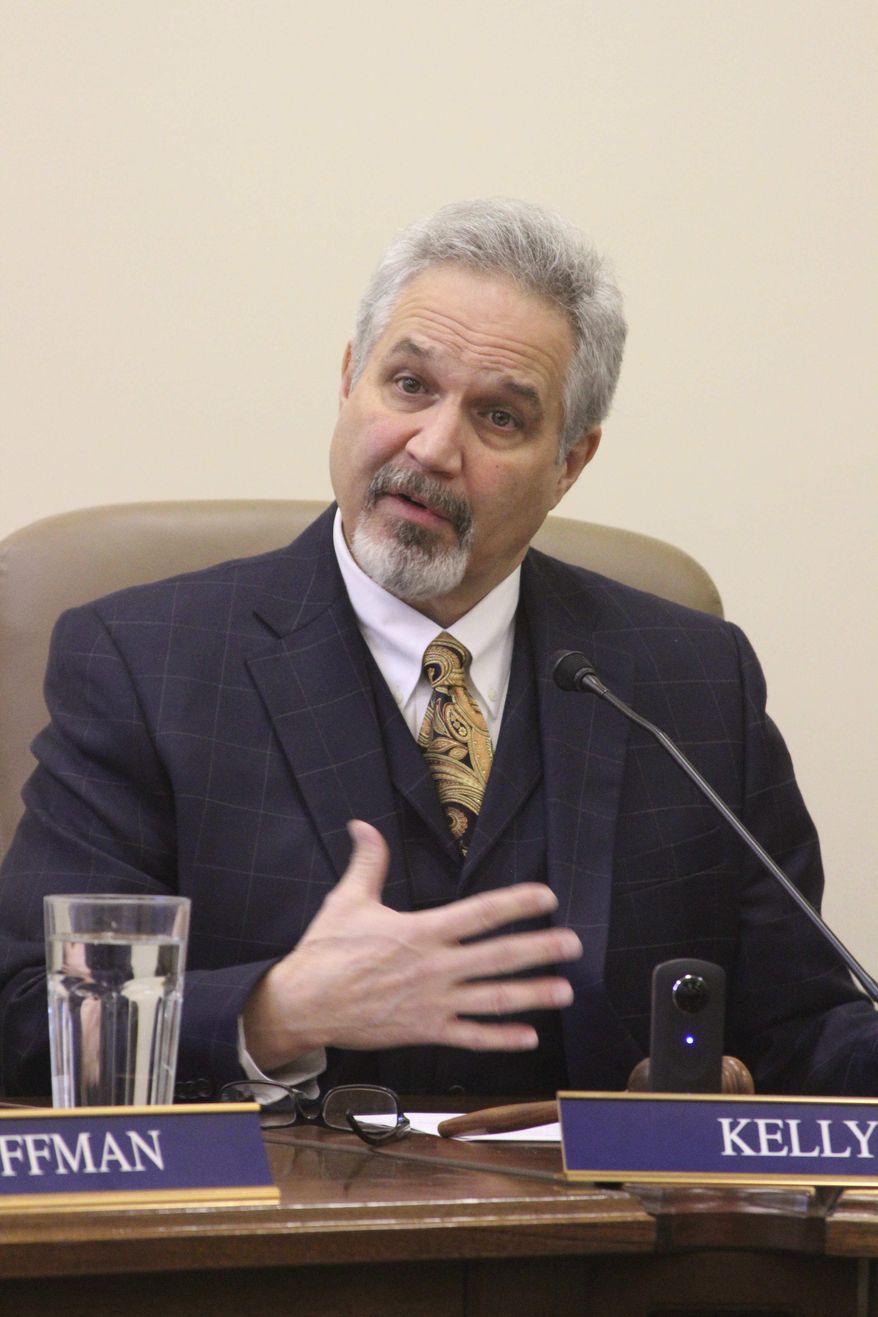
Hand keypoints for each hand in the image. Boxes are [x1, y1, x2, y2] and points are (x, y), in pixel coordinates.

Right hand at [242, 820, 582, 1071]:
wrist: (304, 1004)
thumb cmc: (326, 950)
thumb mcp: (348, 900)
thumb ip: (367, 862)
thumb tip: (362, 824)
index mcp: (420, 931)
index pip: (479, 913)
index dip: (516, 903)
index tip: (547, 896)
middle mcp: (434, 967)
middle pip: (498, 956)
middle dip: (540, 949)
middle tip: (573, 944)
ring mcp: (432, 1002)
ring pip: (493, 999)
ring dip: (532, 994)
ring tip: (565, 991)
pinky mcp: (424, 1031)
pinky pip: (470, 1037)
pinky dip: (500, 1038)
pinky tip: (528, 1037)